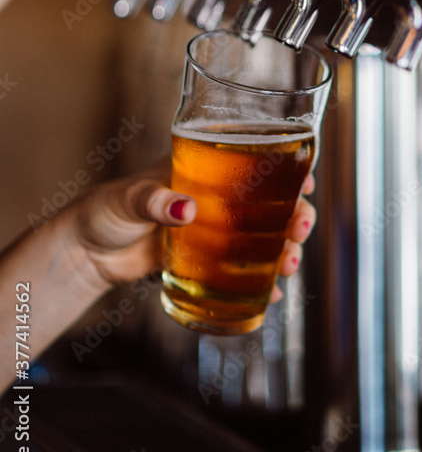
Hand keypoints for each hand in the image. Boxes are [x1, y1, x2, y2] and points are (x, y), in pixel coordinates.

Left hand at [71, 159, 316, 301]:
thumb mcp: (129, 199)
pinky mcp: (205, 259)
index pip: (253, 159)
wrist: (86, 254)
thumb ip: (156, 201)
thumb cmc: (105, 211)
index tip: (304, 182)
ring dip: (284, 246)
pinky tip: (271, 292)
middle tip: (301, 229)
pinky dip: (259, 279)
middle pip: (269, 200)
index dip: (286, 167)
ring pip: (262, 234)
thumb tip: (185, 209)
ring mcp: (214, 229)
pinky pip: (241, 267)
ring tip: (290, 264)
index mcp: (202, 168)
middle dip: (294, 213)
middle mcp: (215, 196)